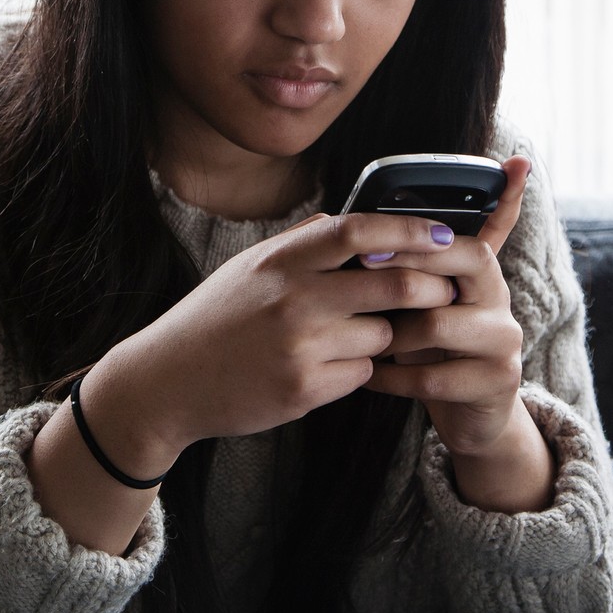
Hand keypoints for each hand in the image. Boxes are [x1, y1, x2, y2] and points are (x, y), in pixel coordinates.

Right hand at [79, 210, 465, 480]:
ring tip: (362, 335)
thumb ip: (298, 244)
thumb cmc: (213, 319)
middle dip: (430, 288)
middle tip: (445, 291)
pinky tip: (330, 366)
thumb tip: (347, 222)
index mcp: (280, 262)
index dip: (410, 231)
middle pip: (393, 285)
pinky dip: (358, 369)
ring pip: (382, 336)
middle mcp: (292, 300)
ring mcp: (299, 347)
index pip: (360, 232)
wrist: (167, 382)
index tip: (444, 235)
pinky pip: (360, 375)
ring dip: (386, 336)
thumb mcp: (248, 267)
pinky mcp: (303, 391)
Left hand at [362, 156, 556, 511]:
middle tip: (358, 273)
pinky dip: (390, 377)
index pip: (465, 237)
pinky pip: (432, 376)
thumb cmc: (434, 351)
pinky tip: (367, 375)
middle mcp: (501, 299)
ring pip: (437, 323)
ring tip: (359, 337)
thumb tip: (363, 236)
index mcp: (482, 272)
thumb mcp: (424, 305)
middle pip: (467, 263)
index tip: (370, 243)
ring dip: (390, 333)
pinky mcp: (496, 381)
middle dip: (408, 267)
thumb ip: (410, 272)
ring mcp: (504, 340)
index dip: (420, 237)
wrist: (471, 415)